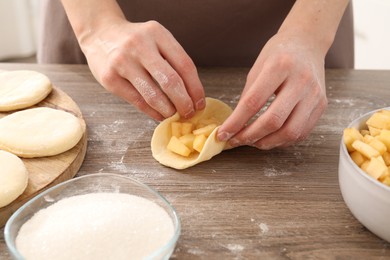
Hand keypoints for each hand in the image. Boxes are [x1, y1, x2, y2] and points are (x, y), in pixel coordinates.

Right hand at [79, 17, 204, 120]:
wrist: (99, 33)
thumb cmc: (134, 41)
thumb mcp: (156, 40)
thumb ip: (172, 60)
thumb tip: (192, 94)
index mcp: (157, 34)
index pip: (185, 65)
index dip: (196, 88)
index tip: (199, 103)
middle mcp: (140, 46)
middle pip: (171, 81)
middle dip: (184, 103)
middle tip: (189, 113)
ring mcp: (122, 62)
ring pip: (154, 95)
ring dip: (168, 110)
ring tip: (174, 115)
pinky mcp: (110, 78)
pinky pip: (137, 101)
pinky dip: (152, 112)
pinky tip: (159, 115)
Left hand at [217, 31, 327, 148]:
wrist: (307, 43)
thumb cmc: (279, 54)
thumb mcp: (257, 67)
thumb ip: (247, 96)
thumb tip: (234, 125)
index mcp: (280, 66)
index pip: (253, 102)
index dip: (236, 122)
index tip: (223, 134)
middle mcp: (301, 81)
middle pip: (273, 120)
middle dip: (250, 136)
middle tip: (235, 141)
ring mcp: (314, 95)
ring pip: (290, 132)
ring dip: (267, 143)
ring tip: (252, 142)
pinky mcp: (322, 105)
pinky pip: (301, 132)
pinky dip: (282, 140)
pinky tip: (270, 138)